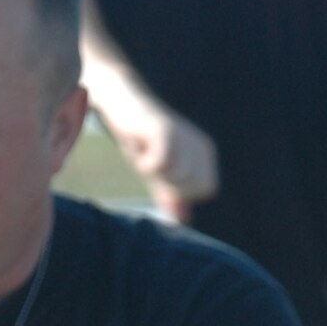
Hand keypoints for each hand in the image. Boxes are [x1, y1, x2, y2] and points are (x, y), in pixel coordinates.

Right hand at [89, 79, 218, 208]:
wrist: (121, 105)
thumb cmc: (141, 140)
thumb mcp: (158, 174)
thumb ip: (171, 196)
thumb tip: (183, 220)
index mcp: (205, 154)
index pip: (205, 190)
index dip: (180, 190)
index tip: (162, 170)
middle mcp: (201, 144)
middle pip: (190, 186)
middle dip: (164, 182)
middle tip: (150, 160)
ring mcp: (185, 136)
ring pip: (176, 175)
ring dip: (151, 170)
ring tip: (144, 151)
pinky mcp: (165, 129)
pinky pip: (159, 163)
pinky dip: (143, 161)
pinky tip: (138, 145)